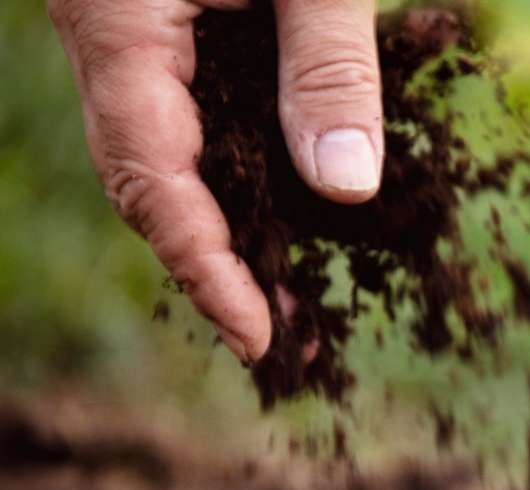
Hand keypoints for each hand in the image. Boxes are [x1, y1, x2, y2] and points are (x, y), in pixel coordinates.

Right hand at [48, 0, 383, 362]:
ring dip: (221, 225)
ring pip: (159, 154)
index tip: (256, 340)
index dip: (205, 271)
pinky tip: (279, 206)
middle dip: (212, 266)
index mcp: (118, 24)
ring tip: (286, 295)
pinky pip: (180, 114)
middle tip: (283, 338)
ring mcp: (120, 30)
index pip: (151, 178)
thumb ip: (329, 67)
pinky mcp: (149, 20)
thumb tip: (348, 188)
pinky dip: (226, 170)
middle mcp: (103, 37)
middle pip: (145, 181)